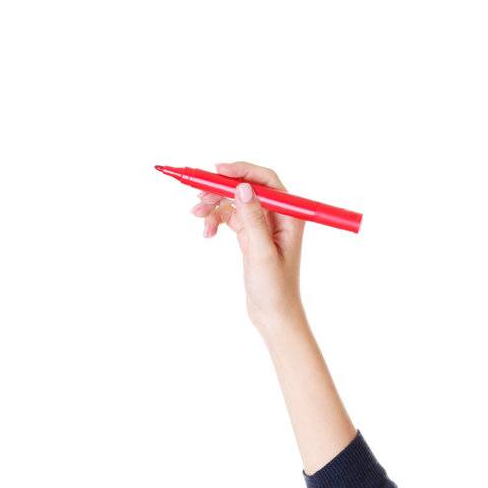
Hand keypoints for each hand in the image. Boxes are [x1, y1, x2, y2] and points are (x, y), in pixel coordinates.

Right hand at [191, 159, 304, 334]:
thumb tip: (243, 187)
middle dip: (221, 189)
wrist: (273, 316)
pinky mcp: (250, 235)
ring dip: (214, 205)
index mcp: (289, 217)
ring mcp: (263, 225)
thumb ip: (253, 219)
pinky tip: (207, 233)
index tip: (218, 171)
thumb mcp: (262, 253)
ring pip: (234, 201)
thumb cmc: (275, 289)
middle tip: (199, 197)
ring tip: (197, 216)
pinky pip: (230, 217)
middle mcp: (278, 216)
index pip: (266, 181)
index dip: (242, 171)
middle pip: (246, 188)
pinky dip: (216, 220)